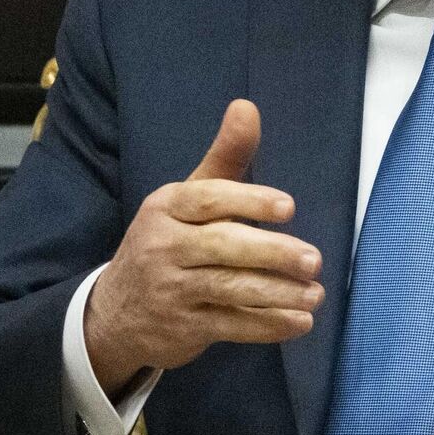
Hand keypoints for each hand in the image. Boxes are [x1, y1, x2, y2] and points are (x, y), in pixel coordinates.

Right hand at [84, 100, 324, 395]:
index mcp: (167, 206)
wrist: (117, 311)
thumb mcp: (188, 197)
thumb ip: (225, 157)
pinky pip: (231, 325)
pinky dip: (268, 325)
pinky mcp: (184, 327)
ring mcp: (172, 289)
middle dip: (271, 253)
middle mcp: (164, 246)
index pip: (208, 200)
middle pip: (221, 247)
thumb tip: (246, 106)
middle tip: (313, 259)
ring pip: (229, 290)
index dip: (249, 202)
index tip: (288, 207)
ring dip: (277, 294)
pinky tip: (300, 320)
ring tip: (316, 293)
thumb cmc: (169, 241)